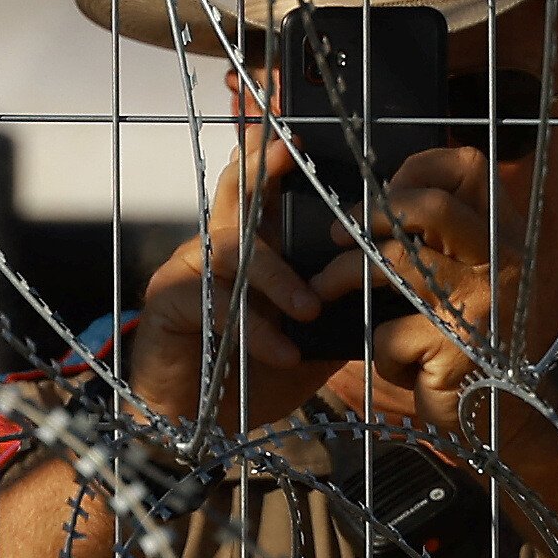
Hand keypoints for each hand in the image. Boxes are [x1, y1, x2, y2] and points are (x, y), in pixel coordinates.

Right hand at [118, 112, 366, 440]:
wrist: (198, 422)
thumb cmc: (254, 373)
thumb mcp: (312, 340)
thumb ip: (338, 310)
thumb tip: (388, 290)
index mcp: (254, 247)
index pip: (265, 191)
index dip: (276, 159)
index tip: (303, 135)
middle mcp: (219, 246)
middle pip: (236, 191)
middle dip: (262, 165)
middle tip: (289, 149)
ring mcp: (189, 269)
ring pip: (233, 247)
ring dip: (277, 277)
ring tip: (310, 309)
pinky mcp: (168, 301)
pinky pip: (215, 303)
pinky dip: (254, 329)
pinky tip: (283, 351)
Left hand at [342, 137, 557, 441]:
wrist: (503, 420)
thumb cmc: (470, 345)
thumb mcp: (468, 282)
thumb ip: (439, 243)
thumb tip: (366, 208)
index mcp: (505, 235)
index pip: (469, 168)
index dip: (419, 168)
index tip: (384, 189)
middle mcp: (503, 261)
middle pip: (430, 207)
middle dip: (370, 215)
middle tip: (335, 233)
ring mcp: (483, 303)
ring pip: (395, 265)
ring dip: (344, 275)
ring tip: (323, 288)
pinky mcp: (458, 348)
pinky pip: (391, 333)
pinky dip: (381, 354)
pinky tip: (398, 367)